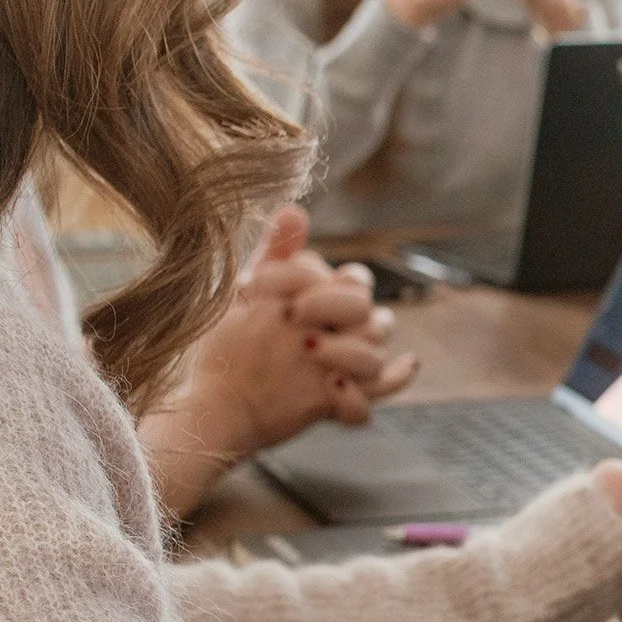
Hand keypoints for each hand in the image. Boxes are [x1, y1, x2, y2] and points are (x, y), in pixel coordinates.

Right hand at [142, 207, 418, 515]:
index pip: (339, 277)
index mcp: (283, 298)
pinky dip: (393, 380)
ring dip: (375, 344)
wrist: (211, 412)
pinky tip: (410, 362)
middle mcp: (301, 329)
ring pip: (371, 351)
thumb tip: (296, 208)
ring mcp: (314, 369)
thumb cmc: (225, 351)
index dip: (343, 282)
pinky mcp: (320, 403)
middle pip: (362, 307)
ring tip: (376, 335)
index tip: (333, 286)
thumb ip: (275, 251)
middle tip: (359, 315)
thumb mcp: (245, 292)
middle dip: (364, 310)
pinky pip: (367, 398)